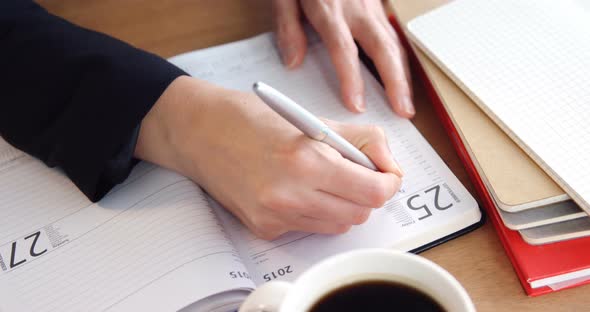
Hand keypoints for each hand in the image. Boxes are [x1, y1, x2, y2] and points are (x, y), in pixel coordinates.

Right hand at [135, 76, 402, 239]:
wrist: (198, 132)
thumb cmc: (250, 118)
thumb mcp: (312, 118)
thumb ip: (360, 140)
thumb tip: (388, 164)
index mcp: (306, 162)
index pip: (373, 192)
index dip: (388, 182)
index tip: (385, 173)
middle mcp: (290, 196)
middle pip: (359, 214)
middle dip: (366, 194)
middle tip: (357, 173)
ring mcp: (275, 217)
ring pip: (337, 225)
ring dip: (342, 204)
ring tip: (324, 178)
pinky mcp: (264, 228)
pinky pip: (308, 228)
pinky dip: (314, 211)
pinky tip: (296, 189)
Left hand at [273, 0, 413, 116]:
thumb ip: (287, 28)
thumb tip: (293, 62)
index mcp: (330, 9)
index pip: (344, 48)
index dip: (351, 79)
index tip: (357, 104)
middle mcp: (356, 9)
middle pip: (381, 48)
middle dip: (395, 82)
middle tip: (402, 111)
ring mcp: (370, 6)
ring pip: (393, 43)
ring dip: (403, 75)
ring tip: (407, 104)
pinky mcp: (377, 5)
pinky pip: (392, 35)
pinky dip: (400, 60)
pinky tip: (402, 77)